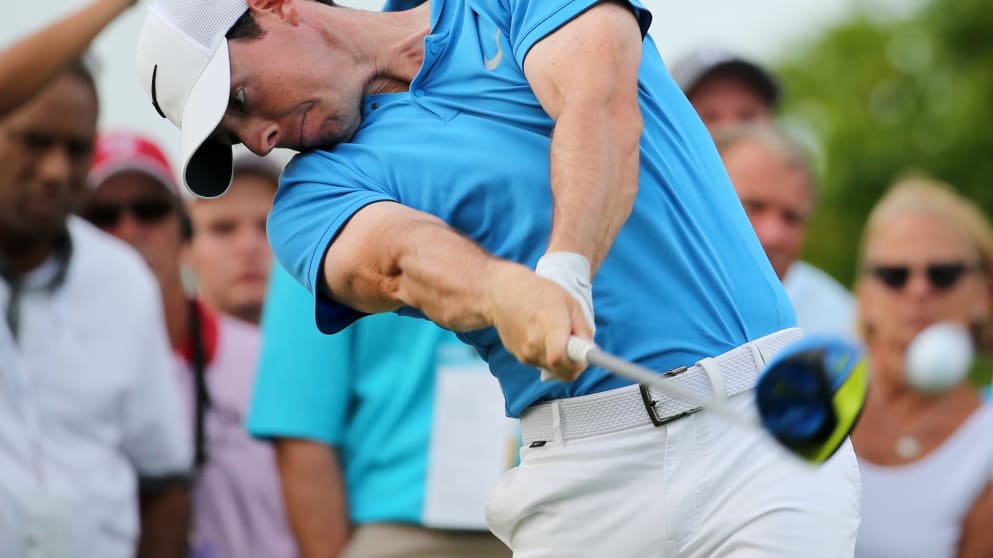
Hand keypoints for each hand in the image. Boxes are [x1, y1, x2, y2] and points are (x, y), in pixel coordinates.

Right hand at [486, 263, 593, 380]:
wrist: (502, 293)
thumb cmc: (537, 293)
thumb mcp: (569, 302)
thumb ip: (582, 327)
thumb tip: (591, 349)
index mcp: (548, 325)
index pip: (560, 358)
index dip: (577, 365)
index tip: (585, 361)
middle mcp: (533, 343)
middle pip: (561, 370)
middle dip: (574, 363)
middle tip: (576, 346)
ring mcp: (524, 352)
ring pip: (553, 370)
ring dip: (560, 360)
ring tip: (556, 336)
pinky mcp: (520, 357)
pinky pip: (542, 365)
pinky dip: (548, 356)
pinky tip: (542, 337)